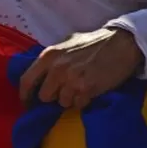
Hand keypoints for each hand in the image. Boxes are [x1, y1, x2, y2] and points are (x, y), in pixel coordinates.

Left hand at [19, 27, 143, 108]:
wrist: (122, 43)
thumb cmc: (93, 43)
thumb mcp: (65, 44)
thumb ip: (52, 59)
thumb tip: (40, 74)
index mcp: (48, 56)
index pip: (26, 80)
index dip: (24, 95)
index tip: (27, 103)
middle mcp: (56, 68)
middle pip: (44, 96)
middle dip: (52, 97)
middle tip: (62, 93)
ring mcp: (72, 79)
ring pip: (62, 102)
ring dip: (69, 99)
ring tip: (79, 90)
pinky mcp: (88, 88)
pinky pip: (78, 104)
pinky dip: (82, 101)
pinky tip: (89, 92)